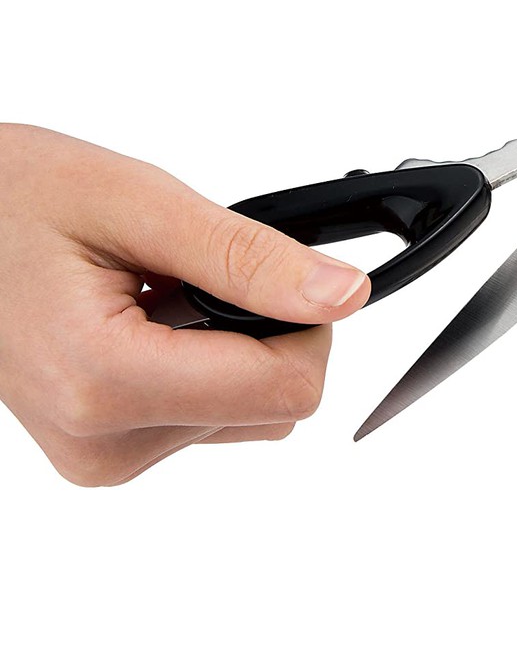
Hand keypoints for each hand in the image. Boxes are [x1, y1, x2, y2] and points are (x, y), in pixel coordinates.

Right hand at [0, 124, 369, 485]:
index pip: (288, 390)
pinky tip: (151, 317)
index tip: (276, 273)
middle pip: (275, 405)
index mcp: (107, 385)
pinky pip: (206, 414)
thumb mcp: (142, 205)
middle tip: (195, 273)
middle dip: (265, 330)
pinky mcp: (105, 449)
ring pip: (247, 411)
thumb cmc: (14, 199)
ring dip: (231, 345)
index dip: (309, 324)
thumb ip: (250, 259)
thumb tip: (344, 295)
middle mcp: (104, 444)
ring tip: (159, 292)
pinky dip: (202, 360)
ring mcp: (102, 455)